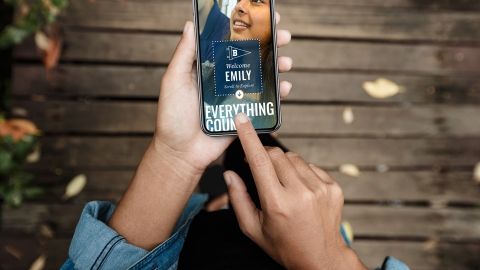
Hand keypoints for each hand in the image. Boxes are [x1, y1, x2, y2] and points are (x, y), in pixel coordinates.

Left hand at [109, 16, 292, 249]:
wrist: (182, 152)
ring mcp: (237, 96)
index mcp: (209, 67)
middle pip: (252, 56)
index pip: (231, 42)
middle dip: (271, 44)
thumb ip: (185, 53)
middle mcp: (225, 78)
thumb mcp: (174, 80)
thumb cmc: (173, 116)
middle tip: (283, 36)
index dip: (247, 29)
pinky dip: (279, 94)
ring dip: (278, 66)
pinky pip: (266, 101)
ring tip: (286, 63)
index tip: (263, 18)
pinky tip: (285, 88)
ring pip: (263, 76)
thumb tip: (190, 23)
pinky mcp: (245, 113)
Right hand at [224, 113, 366, 269]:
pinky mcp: (333, 187)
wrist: (321, 258)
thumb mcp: (252, 228)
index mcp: (277, 203)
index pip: (259, 160)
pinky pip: (310, 166)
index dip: (248, 137)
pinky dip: (301, 172)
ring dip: (283, 165)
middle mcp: (300, 193)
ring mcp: (320, 189)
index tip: (242, 120)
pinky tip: (299, 190)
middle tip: (260, 170)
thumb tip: (230, 174)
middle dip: (264, 156)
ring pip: (294, 158)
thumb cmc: (284, 245)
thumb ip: (238, 198)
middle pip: (276, 155)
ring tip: (283, 186)